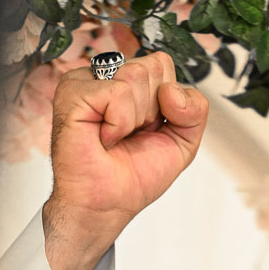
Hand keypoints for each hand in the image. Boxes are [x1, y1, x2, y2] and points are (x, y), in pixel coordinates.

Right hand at [44, 51, 208, 269]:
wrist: (107, 205)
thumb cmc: (134, 177)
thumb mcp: (182, 142)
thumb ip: (195, 109)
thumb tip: (171, 89)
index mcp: (130, 83)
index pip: (163, 64)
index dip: (167, 102)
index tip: (148, 129)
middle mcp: (108, 76)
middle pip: (153, 66)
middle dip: (152, 110)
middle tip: (130, 135)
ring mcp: (86, 80)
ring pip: (137, 75)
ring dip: (136, 118)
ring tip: (116, 137)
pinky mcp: (73, 91)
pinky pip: (118, 92)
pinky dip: (119, 123)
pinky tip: (104, 137)